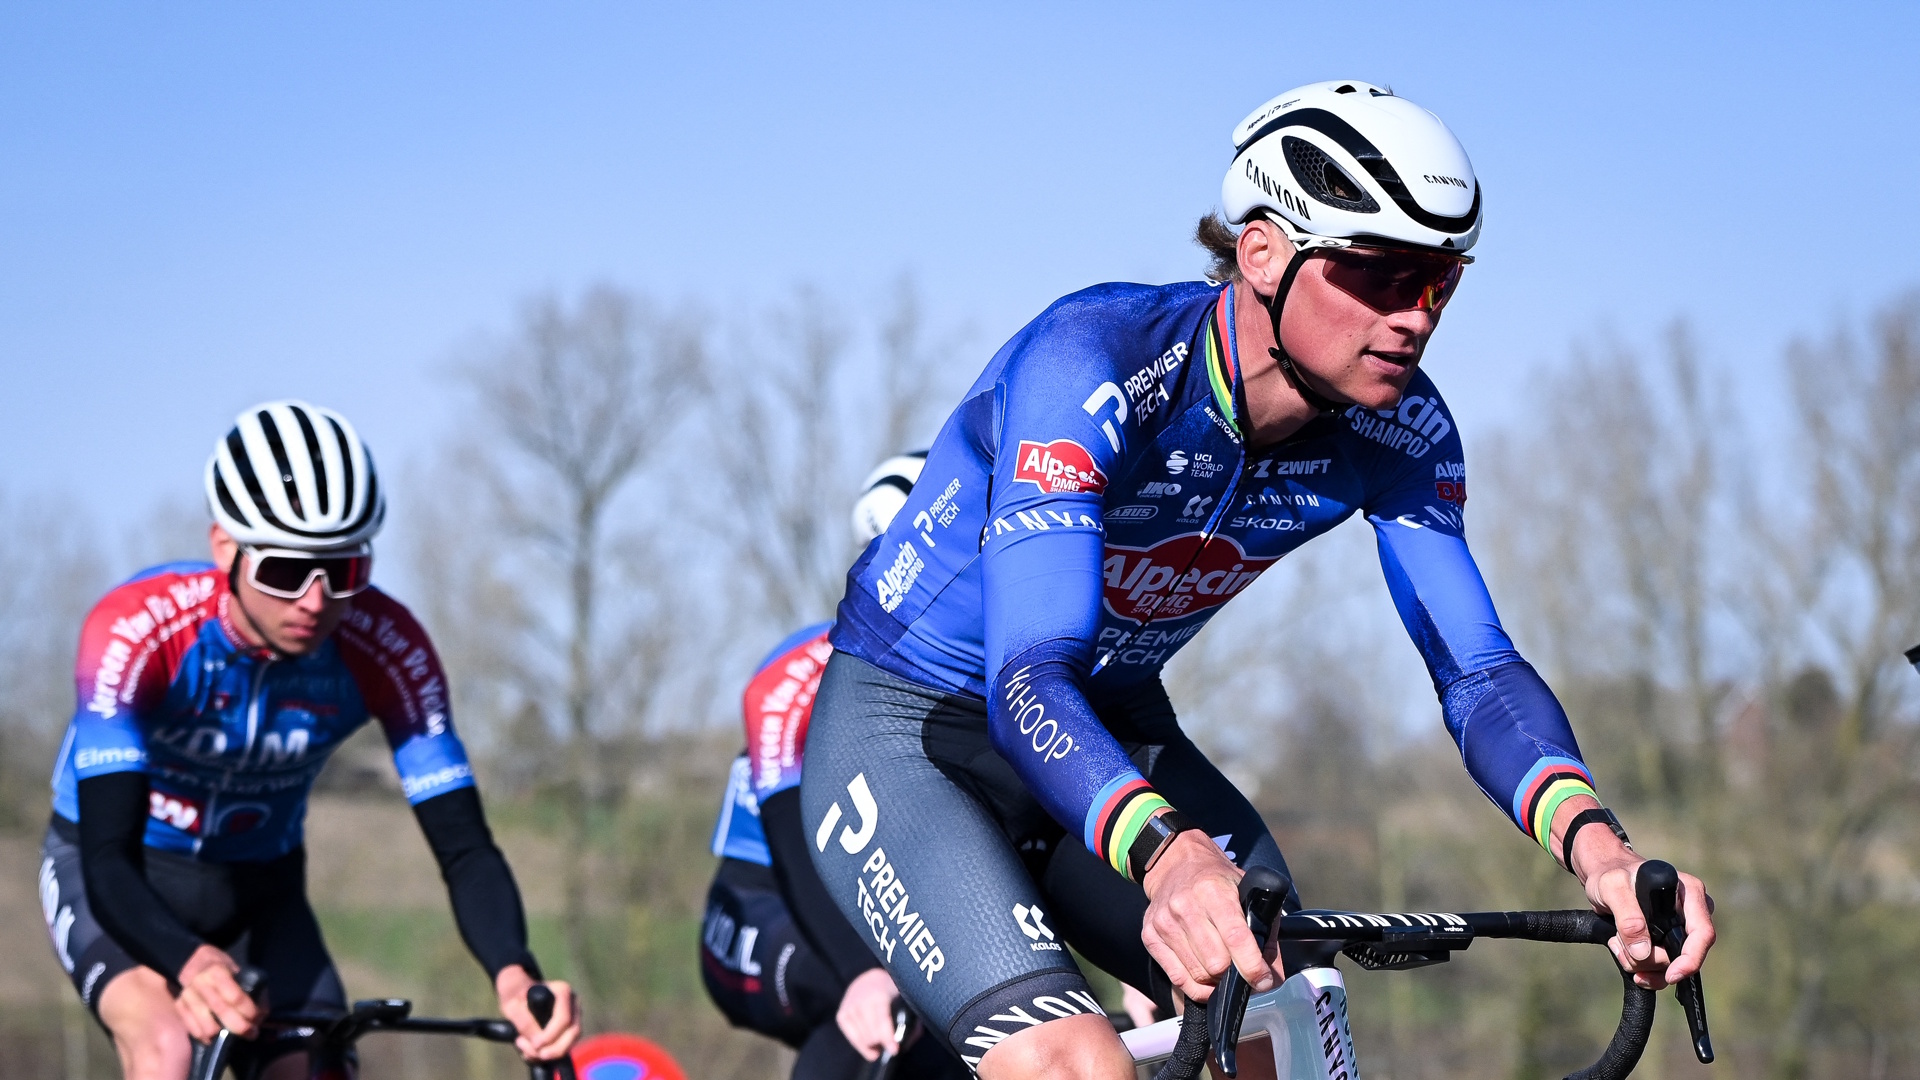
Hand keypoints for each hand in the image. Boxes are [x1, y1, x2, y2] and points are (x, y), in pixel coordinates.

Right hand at [173, 944, 259, 1040]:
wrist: (192, 962)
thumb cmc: (222, 969)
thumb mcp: (239, 971)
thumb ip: (252, 990)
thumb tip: (262, 1014)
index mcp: (217, 971)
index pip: (236, 997)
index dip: (249, 1011)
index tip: (258, 1019)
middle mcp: (200, 984)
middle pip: (222, 1013)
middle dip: (241, 1027)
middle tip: (252, 1033)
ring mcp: (187, 997)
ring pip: (208, 1027)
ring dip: (224, 1037)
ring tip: (235, 1035)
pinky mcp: (179, 1008)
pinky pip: (194, 1031)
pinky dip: (208, 1038)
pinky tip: (218, 1036)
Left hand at [495, 965, 579, 1060]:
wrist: (517, 991)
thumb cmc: (515, 993)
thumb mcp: (512, 1005)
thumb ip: (525, 1022)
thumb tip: (538, 1042)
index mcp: (562, 992)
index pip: (564, 1019)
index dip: (550, 1036)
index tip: (534, 1045)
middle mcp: (573, 1003)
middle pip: (573, 1032)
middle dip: (553, 1049)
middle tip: (532, 1054)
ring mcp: (574, 1016)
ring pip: (571, 1042)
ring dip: (550, 1053)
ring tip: (526, 1052)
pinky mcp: (569, 1028)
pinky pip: (565, 1045)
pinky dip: (549, 1054)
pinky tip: (531, 1052)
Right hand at [836, 968, 901, 1061]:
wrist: (870, 980)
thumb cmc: (891, 993)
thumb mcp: (905, 1001)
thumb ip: (910, 1022)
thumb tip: (904, 1044)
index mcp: (879, 994)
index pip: (882, 1020)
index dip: (888, 1038)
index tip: (894, 1050)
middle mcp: (861, 1000)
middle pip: (871, 1034)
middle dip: (882, 1043)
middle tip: (890, 1045)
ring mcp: (849, 1007)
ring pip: (862, 1038)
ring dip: (872, 1045)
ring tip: (880, 1043)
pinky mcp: (841, 1015)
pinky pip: (852, 1038)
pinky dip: (861, 1045)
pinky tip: (869, 1045)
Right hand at [1139, 825, 1274, 1002]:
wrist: (1174, 863)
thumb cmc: (1215, 879)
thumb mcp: (1247, 891)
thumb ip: (1266, 931)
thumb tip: (1272, 976)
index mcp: (1213, 890)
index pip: (1235, 938)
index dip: (1253, 966)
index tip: (1265, 981)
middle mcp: (1185, 906)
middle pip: (1216, 964)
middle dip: (1235, 974)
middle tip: (1243, 970)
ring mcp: (1165, 922)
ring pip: (1198, 975)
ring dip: (1216, 980)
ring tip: (1224, 969)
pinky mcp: (1150, 936)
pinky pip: (1177, 978)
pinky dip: (1196, 986)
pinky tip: (1206, 977)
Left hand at [1571, 827, 1715, 989]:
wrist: (1602, 875)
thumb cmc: (1611, 874)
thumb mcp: (1612, 886)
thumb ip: (1628, 916)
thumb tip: (1643, 951)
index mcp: (1690, 893)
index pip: (1703, 934)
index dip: (1691, 959)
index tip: (1671, 975)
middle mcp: (1691, 913)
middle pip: (1681, 956)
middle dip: (1648, 959)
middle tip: (1619, 941)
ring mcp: (1679, 929)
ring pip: (1667, 965)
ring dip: (1638, 962)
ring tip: (1616, 940)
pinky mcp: (1666, 941)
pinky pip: (1658, 967)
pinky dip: (1638, 966)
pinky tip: (1621, 949)